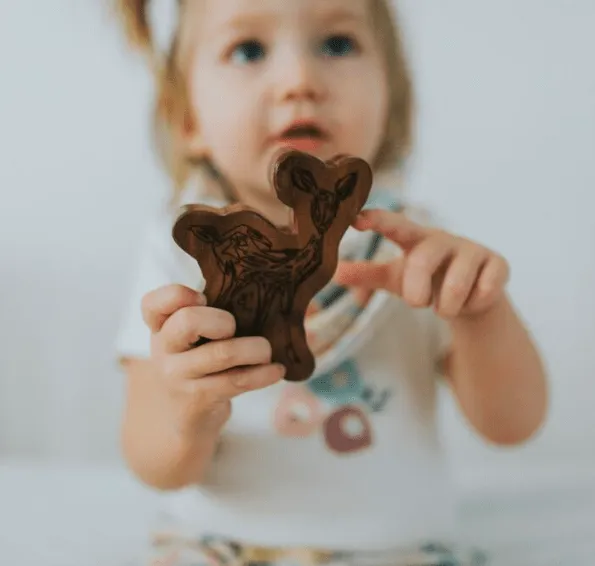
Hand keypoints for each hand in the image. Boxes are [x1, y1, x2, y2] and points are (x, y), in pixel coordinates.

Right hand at [141, 285, 285, 437]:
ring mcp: (179, 376)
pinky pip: (237, 381)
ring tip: (266, 350)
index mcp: (159, 326)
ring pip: (223, 352)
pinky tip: (277, 370)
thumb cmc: (194, 362)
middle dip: (223, 320)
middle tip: (235, 328)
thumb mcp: (187, 336)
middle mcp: (163, 350)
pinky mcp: (198, 399)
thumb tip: (256, 293)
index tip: (203, 297)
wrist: (181, 417)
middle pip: (188, 321)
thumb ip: (204, 312)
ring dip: (256, 348)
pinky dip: (264, 374)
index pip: (152, 303)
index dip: (178, 294)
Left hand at [333, 209, 509, 318]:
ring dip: (446, 306)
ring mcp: (473, 249)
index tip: (356, 220)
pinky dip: (473, 305)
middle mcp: (443, 238)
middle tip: (417, 303)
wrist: (470, 295)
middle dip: (415, 293)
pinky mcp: (498, 264)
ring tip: (445, 305)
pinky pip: (484, 291)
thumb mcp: (394, 277)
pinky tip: (473, 300)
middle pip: (421, 262)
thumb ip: (366, 274)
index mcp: (415, 238)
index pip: (394, 224)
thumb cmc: (426, 280)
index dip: (376, 221)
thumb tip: (333, 273)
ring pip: (455, 285)